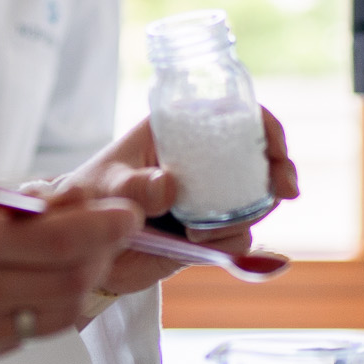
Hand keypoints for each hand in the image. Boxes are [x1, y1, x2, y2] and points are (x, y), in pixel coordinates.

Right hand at [0, 184, 140, 363]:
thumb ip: (17, 204)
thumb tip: (82, 207)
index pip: (59, 238)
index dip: (105, 228)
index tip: (130, 215)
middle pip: (69, 280)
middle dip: (102, 256)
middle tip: (113, 234)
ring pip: (60, 313)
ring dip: (84, 284)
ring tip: (85, 258)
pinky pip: (33, 331)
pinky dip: (52, 306)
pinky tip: (49, 283)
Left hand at [49, 109, 299, 296]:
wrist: (79, 247)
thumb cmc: (88, 198)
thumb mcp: (105, 185)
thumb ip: (132, 186)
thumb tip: (168, 185)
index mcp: (179, 130)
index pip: (237, 116)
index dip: (266, 129)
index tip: (277, 150)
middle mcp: (202, 161)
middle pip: (260, 159)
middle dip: (279, 172)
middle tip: (284, 189)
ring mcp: (208, 197)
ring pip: (254, 201)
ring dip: (244, 215)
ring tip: (201, 230)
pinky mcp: (208, 233)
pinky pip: (238, 237)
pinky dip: (230, 243)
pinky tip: (200, 244)